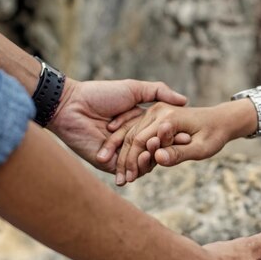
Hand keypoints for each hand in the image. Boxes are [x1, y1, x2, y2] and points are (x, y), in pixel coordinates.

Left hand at [47, 78, 186, 172]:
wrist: (72, 106)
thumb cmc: (100, 94)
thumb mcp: (133, 88)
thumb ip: (158, 92)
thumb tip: (184, 100)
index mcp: (137, 124)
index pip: (160, 133)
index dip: (173, 135)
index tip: (188, 135)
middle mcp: (131, 140)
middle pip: (155, 149)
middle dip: (168, 148)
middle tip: (183, 146)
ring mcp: (121, 154)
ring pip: (144, 162)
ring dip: (155, 159)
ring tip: (164, 153)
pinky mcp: (110, 165)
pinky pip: (129, 170)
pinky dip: (140, 168)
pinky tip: (149, 162)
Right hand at [101, 98, 257, 184]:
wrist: (220, 119)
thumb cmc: (214, 135)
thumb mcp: (201, 148)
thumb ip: (179, 153)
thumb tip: (158, 159)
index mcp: (169, 117)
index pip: (141, 141)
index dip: (133, 161)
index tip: (129, 180)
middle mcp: (158, 110)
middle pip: (132, 137)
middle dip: (124, 160)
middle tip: (120, 182)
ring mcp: (154, 110)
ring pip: (130, 133)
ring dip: (121, 153)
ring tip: (119, 175)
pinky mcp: (153, 114)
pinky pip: (134, 128)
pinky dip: (124, 143)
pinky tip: (118, 158)